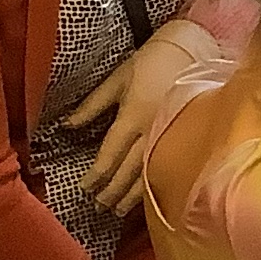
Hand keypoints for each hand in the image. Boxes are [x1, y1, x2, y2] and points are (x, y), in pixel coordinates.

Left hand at [66, 22, 218, 215]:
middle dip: (112, 191)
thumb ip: (92, 105)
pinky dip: (154, 185)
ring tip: (117, 210)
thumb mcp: (117, 79)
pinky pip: (167, 167)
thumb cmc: (151, 60)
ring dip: (132, 195)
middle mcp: (151, 130)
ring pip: (149, 174)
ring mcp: (171, 135)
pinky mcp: (186, 136)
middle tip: (98, 207)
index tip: (84, 188)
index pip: (110, 154)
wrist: (193, 49)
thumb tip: (67, 126)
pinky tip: (146, 198)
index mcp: (132, 115)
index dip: (96, 174)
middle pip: (128, 170)